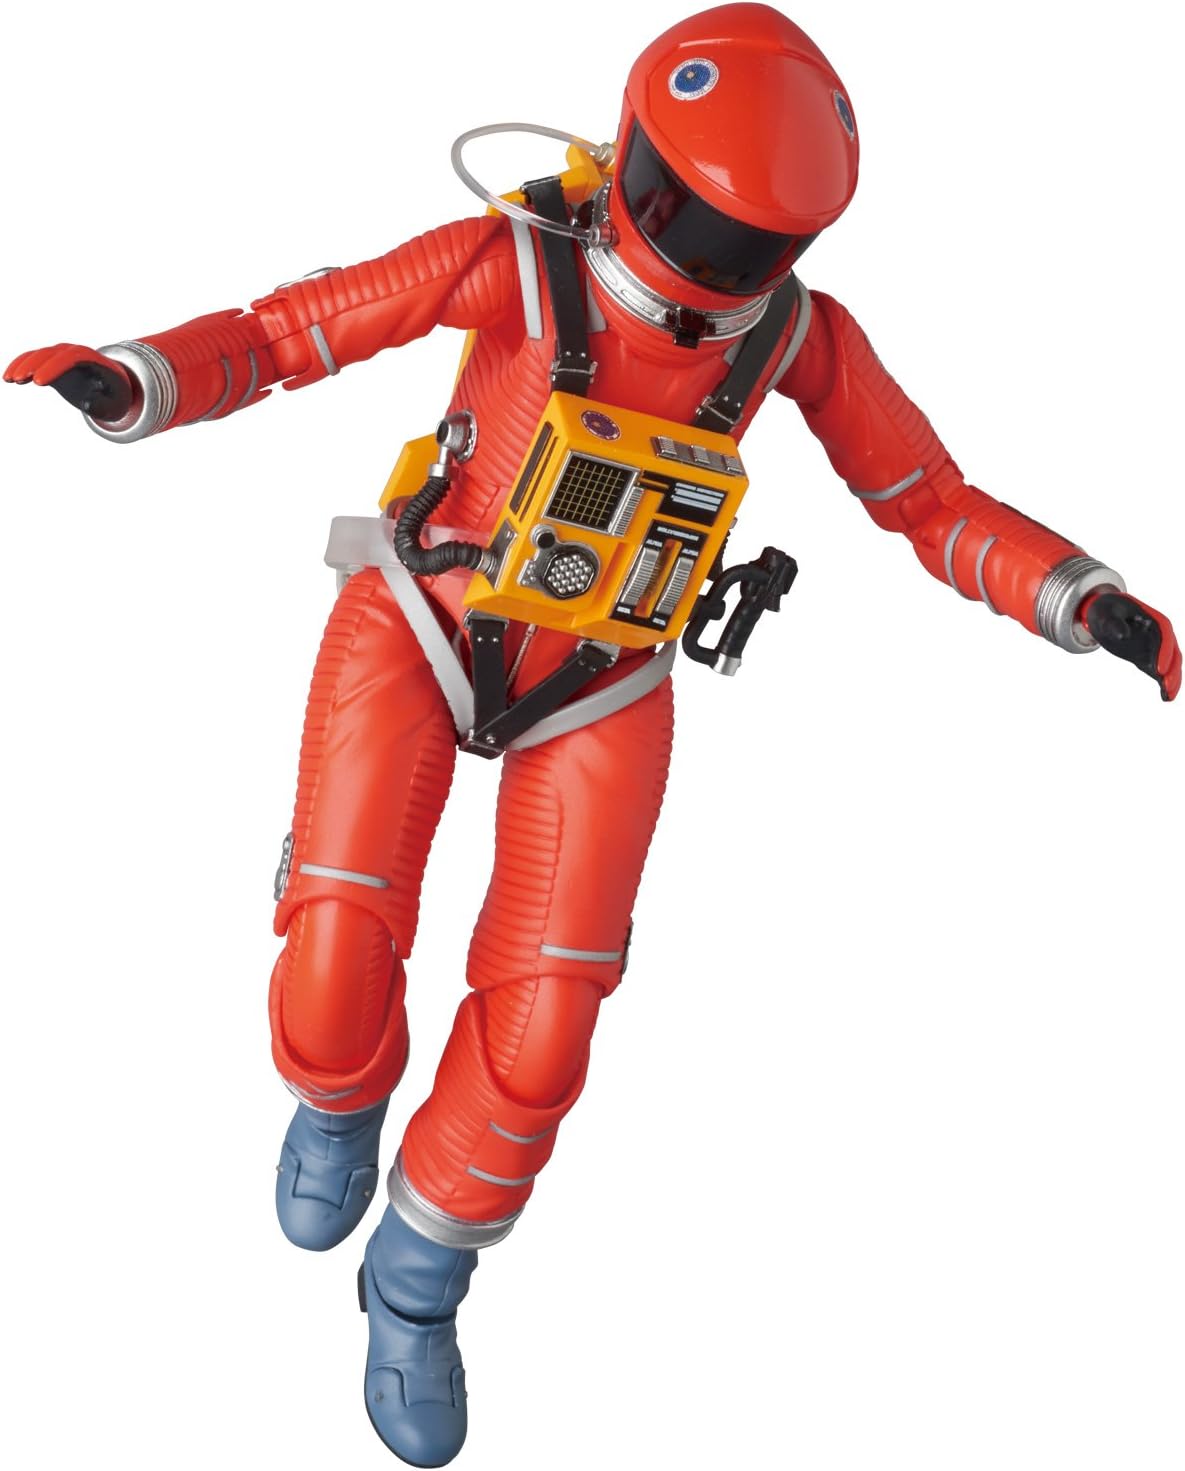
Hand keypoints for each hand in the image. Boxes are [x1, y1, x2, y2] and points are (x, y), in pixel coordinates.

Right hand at [4, 344, 132, 420]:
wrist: (111, 385)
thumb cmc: (116, 396)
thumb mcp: (115, 404)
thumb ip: (103, 404)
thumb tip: (88, 403)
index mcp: (94, 360)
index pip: (72, 358)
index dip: (54, 367)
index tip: (39, 383)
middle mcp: (76, 353)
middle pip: (52, 354)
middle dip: (34, 365)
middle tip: (18, 380)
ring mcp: (63, 356)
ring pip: (40, 355)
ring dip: (23, 365)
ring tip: (9, 379)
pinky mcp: (53, 363)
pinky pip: (35, 361)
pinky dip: (21, 366)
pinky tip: (8, 379)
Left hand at [1083, 590, 1180, 701]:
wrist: (1106, 614)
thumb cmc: (1106, 611)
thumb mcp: (1105, 614)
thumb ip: (1113, 623)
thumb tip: (1122, 635)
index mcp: (1153, 619)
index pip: (1164, 635)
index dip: (1163, 652)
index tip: (1158, 669)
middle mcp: (1160, 634)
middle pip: (1172, 652)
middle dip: (1171, 670)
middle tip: (1167, 685)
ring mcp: (1156, 647)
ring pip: (1170, 664)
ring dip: (1172, 679)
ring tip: (1169, 696)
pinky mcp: (1149, 658)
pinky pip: (1160, 671)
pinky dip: (1163, 683)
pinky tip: (1165, 697)